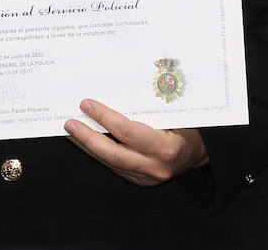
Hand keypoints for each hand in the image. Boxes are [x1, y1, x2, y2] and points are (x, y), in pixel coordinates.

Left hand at [64, 99, 207, 185]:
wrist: (198, 154)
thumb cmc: (187, 128)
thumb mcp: (173, 115)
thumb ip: (149, 107)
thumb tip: (114, 88)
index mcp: (165, 148)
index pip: (128, 132)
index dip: (105, 118)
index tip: (87, 104)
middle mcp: (154, 166)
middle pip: (112, 153)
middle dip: (87, 137)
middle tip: (69, 122)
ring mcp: (144, 176)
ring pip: (109, 162)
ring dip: (86, 146)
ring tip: (69, 131)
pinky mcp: (137, 180)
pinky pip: (112, 165)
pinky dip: (96, 152)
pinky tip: (83, 140)